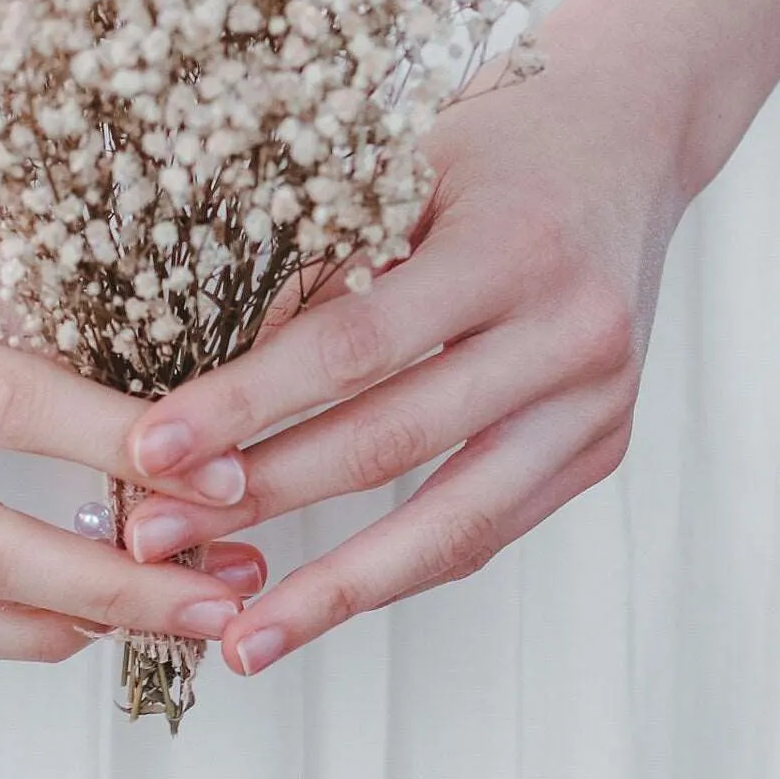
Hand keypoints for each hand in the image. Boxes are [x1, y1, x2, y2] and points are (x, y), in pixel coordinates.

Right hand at [0, 91, 265, 661]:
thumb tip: (148, 379)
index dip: (116, 449)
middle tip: (220, 601)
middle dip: (109, 589)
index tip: (223, 473)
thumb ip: (21, 283)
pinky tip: (100, 606)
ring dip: (75, 623)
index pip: (4, 407)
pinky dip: (15, 615)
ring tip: (185, 616)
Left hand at [114, 48, 696, 676]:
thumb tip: (197, 380)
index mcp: (511, 247)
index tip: (148, 452)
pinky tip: (322, 602)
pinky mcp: (603, 447)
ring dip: (335, 588)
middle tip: (153, 541)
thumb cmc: (494, 143)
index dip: (246, 405)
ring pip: (451, 523)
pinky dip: (400, 570)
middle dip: (261, 499)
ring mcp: (598, 403)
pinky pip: (488, 529)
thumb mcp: (401, 166)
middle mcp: (570, 334)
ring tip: (239, 640)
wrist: (631, 138)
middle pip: (392, 443)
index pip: (355, 345)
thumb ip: (319, 265)